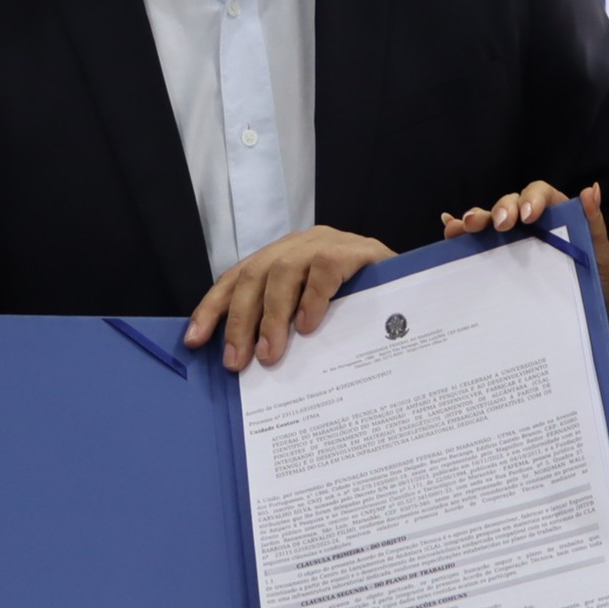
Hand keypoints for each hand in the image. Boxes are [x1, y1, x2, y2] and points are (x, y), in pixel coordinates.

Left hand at [183, 226, 395, 371]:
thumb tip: (248, 364)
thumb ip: (284, 327)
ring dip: (272, 317)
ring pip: (283, 272)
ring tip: (270, 354)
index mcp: (279, 259)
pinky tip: (309, 327)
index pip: (235, 280)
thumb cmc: (359, 306)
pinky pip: (325, 269)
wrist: (413, 283)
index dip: (213, 309)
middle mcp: (297, 246)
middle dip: (239, 321)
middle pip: (253, 276)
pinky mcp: (355, 249)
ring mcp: (325, 243)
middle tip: (236, 363)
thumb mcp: (313, 315)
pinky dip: (312, 298)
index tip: (195, 341)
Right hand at [443, 181, 608, 366]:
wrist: (593, 317)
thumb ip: (594, 223)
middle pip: (510, 203)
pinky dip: (461, 234)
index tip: (529, 215)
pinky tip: (448, 229)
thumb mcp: (600, 254)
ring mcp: (514, 242)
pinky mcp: (500, 261)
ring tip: (464, 227)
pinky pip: (479, 243)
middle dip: (500, 209)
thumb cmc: (598, 283)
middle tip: (500, 225)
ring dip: (476, 218)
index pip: (539, 194)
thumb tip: (592, 190)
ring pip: (491, 221)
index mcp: (557, 215)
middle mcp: (531, 224)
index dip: (531, 198)